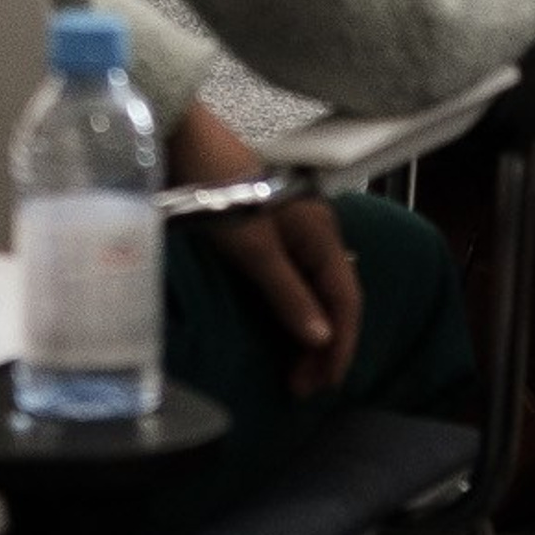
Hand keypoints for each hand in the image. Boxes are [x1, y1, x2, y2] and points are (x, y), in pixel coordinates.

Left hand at [169, 97, 364, 398]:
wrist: (187, 146)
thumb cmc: (222, 196)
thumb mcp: (255, 250)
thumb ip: (289, 294)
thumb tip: (323, 340)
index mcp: (323, 234)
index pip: (347, 299)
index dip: (341, 345)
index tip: (324, 386)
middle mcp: (319, 233)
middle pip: (335, 297)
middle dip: (326, 346)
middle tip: (302, 388)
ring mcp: (297, 233)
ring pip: (317, 292)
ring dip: (310, 333)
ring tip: (295, 371)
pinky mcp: (274, 235)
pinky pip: (298, 283)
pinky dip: (295, 313)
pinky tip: (285, 332)